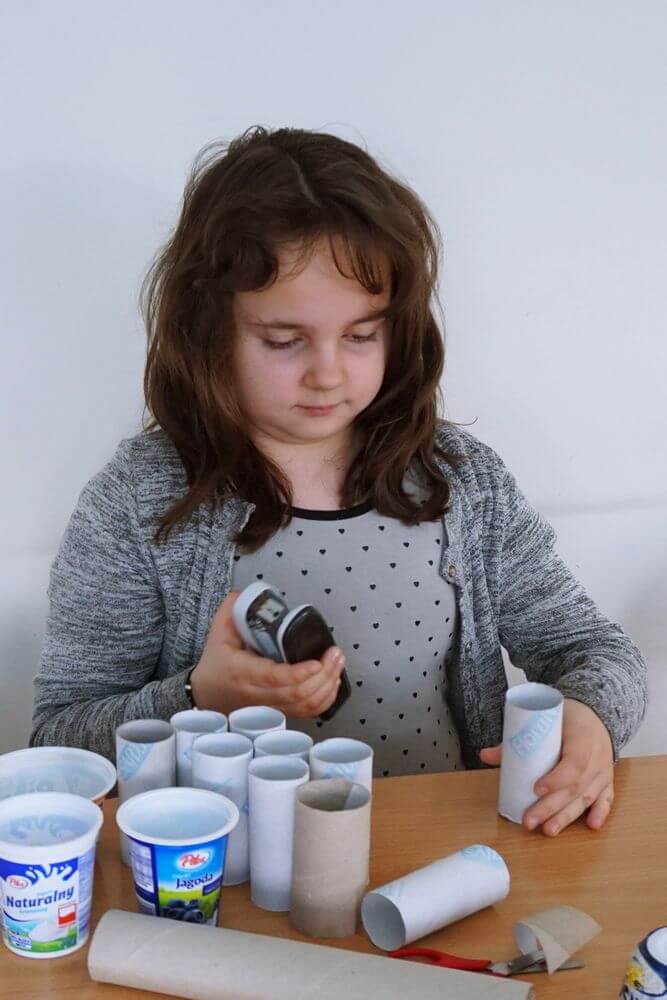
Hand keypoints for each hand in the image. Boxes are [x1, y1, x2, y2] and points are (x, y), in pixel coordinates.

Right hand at [189, 591, 344, 717]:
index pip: (273, 678)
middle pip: (296, 694)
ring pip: (305, 706)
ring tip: (338, 663)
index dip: (298, 673)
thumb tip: (245, 593)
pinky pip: (307, 712)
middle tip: (335, 654)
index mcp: (242, 672)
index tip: (317, 662)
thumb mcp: (217, 634)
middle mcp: (257, 694)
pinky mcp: (279, 712)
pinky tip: (332, 681)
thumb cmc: (215, 665)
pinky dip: (324, 699)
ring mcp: (270, 707)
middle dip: (323, 675)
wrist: (206, 695)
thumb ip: (231, 611)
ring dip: (328, 686)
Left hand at [479, 697, 614, 835]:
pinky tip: (591, 826)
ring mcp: (604, 770)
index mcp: (582, 737)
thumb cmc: (566, 717)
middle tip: (529, 821)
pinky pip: (606, 799)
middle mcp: (597, 757)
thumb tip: (485, 755)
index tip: (536, 788)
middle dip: (551, 807)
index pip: (574, 762)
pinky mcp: (607, 780)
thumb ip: (519, 739)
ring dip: (567, 816)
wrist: (595, 713)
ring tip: (548, 830)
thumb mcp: (545, 719)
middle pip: (576, 787)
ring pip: (587, 797)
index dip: (557, 779)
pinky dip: (600, 813)